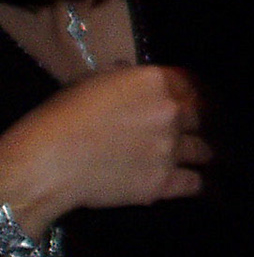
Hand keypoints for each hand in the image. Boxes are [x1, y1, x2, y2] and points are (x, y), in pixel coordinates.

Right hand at [0, 66, 208, 237]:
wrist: (48, 163)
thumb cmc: (60, 118)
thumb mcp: (89, 83)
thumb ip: (120, 78)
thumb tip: (129, 73)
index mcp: (155, 82)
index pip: (190, 84)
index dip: (189, 94)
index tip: (189, 101)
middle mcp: (171, 112)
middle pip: (198, 117)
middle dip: (192, 124)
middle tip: (187, 131)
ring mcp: (171, 148)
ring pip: (203, 150)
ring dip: (198, 152)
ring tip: (195, 157)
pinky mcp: (163, 182)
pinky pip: (194, 183)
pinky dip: (193, 183)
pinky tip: (191, 183)